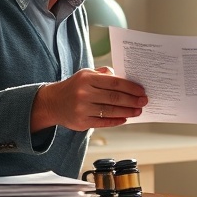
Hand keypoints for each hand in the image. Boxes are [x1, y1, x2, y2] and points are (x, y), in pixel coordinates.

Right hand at [32, 66, 147, 131]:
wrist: (52, 103)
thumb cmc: (73, 87)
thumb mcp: (85, 74)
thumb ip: (103, 74)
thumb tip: (123, 78)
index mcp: (87, 79)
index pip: (114, 82)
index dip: (130, 87)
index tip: (141, 90)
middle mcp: (84, 93)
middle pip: (114, 97)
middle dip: (132, 100)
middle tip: (143, 101)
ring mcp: (82, 109)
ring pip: (110, 111)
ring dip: (127, 111)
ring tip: (138, 111)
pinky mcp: (81, 122)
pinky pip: (103, 122)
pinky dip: (116, 121)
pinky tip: (125, 119)